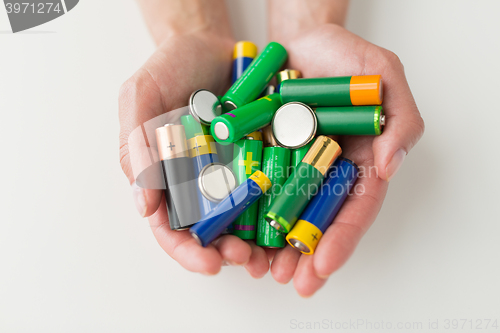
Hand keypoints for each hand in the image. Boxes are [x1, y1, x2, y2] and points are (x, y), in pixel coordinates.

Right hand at [118, 33, 268, 276]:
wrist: (212, 43)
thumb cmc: (171, 67)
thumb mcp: (141, 95)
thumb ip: (136, 145)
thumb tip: (144, 206)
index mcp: (165, 176)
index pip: (169, 226)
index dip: (185, 250)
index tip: (208, 263)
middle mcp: (198, 181)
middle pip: (209, 231)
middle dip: (225, 252)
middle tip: (245, 258)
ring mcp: (231, 172)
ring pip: (242, 218)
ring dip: (255, 242)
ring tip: (271, 252)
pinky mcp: (260, 158)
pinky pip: (270, 187)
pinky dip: (277, 207)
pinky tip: (289, 219)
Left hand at [269, 24, 424, 295]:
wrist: (299, 39)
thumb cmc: (345, 57)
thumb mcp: (384, 77)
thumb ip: (399, 120)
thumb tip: (388, 167)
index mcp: (356, 162)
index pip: (355, 208)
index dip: (342, 239)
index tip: (324, 265)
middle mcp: (324, 171)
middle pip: (317, 221)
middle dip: (306, 255)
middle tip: (292, 281)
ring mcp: (290, 166)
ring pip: (283, 213)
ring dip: (274, 245)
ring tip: (262, 270)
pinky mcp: (260, 154)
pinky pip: (252, 187)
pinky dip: (246, 212)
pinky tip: (237, 235)